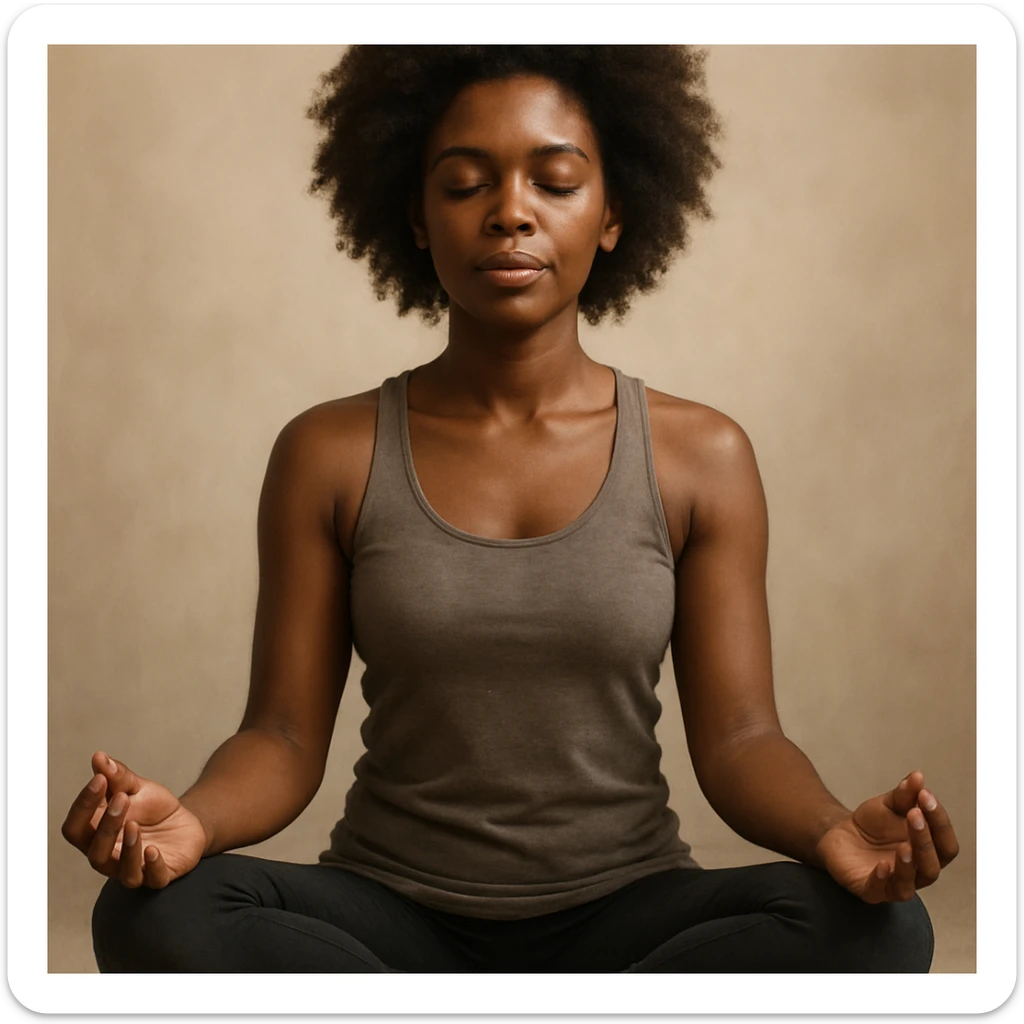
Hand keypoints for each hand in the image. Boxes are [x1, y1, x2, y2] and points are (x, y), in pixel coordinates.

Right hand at [60, 751, 207, 888]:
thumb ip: (118, 777)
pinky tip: (153, 850)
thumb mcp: (138, 789)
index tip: (99, 779)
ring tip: (135, 825)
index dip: (83, 805)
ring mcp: (134, 869)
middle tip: (121, 798)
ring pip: (122, 870)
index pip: (75, 827)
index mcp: (96, 835)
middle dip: (107, 824)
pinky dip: (153, 866)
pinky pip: (154, 879)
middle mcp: (110, 857)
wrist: (187, 824)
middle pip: (95, 850)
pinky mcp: (161, 875)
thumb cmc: (154, 809)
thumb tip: (98, 756)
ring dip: (128, 848)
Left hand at [815, 770, 959, 903]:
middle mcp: (917, 872)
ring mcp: (894, 883)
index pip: (946, 843)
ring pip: (911, 883)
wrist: (839, 834)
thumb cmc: (872, 824)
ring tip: (904, 846)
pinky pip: (879, 891)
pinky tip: (881, 865)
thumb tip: (918, 776)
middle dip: (925, 839)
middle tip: (914, 814)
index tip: (926, 796)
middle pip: (933, 864)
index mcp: (928, 852)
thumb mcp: (887, 805)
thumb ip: (904, 795)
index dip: (940, 821)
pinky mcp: (870, 890)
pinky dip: (882, 879)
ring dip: (909, 865)